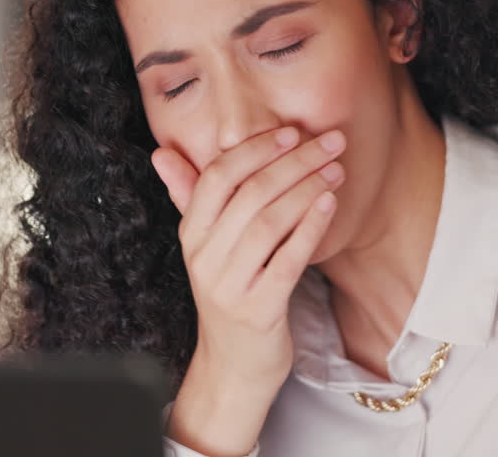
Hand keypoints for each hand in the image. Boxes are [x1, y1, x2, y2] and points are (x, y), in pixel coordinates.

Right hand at [152, 125, 345, 393]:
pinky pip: (286, 262)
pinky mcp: (257, 312)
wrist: (234, 366)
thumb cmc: (231, 293)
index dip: (253, 150)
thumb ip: (191, 196)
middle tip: (330, 143)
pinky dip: (309, 229)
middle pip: (249, 195)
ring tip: (335, 170)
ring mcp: (229, 287)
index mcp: (192, 235)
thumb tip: (161, 152)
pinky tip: (330, 206)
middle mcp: (204, 258)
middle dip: (293, 162)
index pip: (216, 177)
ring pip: (268, 223)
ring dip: (306, 190)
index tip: (289, 131)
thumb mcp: (207, 246)